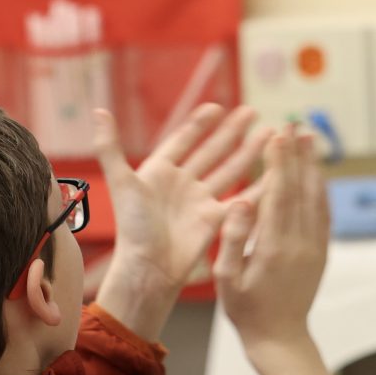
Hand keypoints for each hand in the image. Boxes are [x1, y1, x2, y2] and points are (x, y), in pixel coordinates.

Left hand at [90, 103, 271, 342]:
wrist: (150, 268)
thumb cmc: (132, 227)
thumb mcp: (122, 182)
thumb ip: (110, 147)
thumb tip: (98, 111)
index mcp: (160, 171)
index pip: (184, 140)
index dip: (200, 124)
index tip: (218, 106)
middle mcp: (183, 183)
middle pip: (212, 151)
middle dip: (233, 132)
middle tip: (254, 111)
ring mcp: (202, 201)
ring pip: (231, 170)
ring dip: (250, 152)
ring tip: (272, 134)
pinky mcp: (217, 220)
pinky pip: (242, 197)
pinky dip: (259, 185)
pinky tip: (277, 172)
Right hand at [214, 132, 336, 374]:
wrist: (279, 338)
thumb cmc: (245, 310)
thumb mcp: (226, 279)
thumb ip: (231, 239)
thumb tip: (239, 201)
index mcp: (273, 248)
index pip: (279, 195)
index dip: (279, 162)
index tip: (277, 135)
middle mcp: (300, 244)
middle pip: (301, 189)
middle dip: (297, 155)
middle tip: (295, 124)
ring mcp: (314, 248)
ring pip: (317, 198)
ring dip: (313, 166)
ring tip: (309, 138)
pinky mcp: (320, 253)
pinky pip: (324, 214)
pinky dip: (321, 189)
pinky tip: (317, 173)